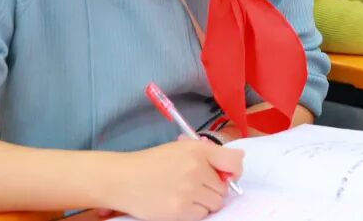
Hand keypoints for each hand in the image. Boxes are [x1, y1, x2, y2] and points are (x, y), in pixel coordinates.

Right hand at [108, 138, 243, 220]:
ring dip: (204, 202)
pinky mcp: (180, 210)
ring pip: (215, 203)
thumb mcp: (181, 148)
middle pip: (223, 188)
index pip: (233, 161)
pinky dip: (193, 213)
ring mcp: (188, 190)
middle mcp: (196, 168)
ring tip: (185, 195)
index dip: (233, 171)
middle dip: (212, 189)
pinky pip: (201, 215)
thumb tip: (239, 161)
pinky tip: (178, 203)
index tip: (226, 176)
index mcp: (198, 150)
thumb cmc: (153, 163)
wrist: (123, 179)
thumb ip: (210, 154)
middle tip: (194, 186)